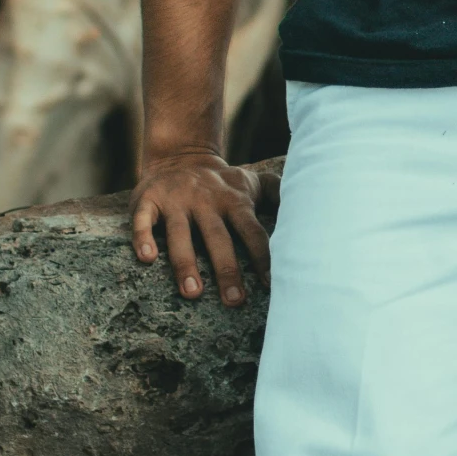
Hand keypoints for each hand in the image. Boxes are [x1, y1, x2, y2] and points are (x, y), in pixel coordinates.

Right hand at [130, 150, 279, 306]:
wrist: (180, 155)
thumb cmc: (224, 182)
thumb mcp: (253, 182)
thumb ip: (280, 195)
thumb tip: (313, 210)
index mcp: (234, 201)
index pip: (252, 231)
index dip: (263, 258)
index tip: (273, 285)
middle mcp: (206, 201)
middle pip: (218, 237)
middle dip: (227, 269)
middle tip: (235, 300)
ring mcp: (176, 200)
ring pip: (180, 233)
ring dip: (186, 263)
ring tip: (193, 293)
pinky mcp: (148, 200)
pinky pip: (143, 220)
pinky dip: (143, 237)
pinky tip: (147, 259)